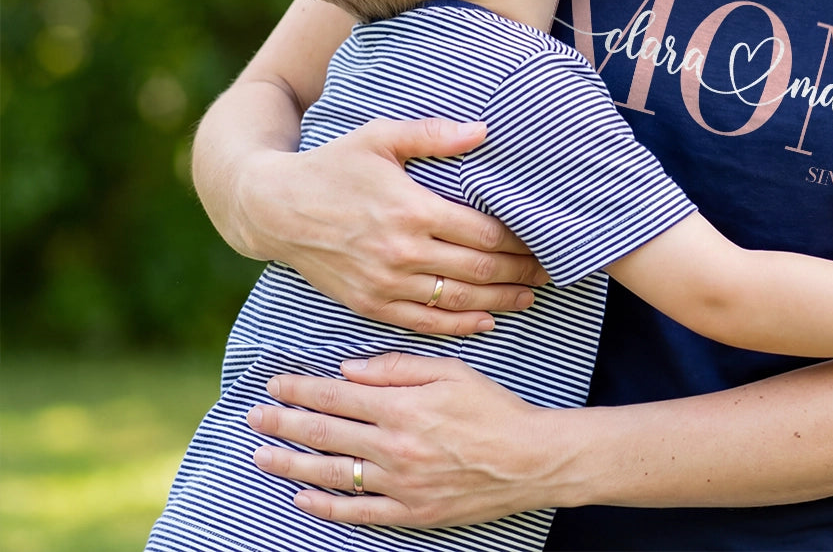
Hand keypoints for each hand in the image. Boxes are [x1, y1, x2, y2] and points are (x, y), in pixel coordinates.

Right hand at [240, 118, 548, 334]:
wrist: (275, 209)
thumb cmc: (333, 165)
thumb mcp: (380, 136)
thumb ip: (433, 134)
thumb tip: (483, 130)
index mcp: (411, 210)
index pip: (482, 233)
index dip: (519, 241)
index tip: (545, 239)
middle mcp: (401, 253)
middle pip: (477, 271)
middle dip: (519, 273)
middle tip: (551, 272)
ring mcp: (384, 284)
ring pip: (455, 302)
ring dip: (499, 302)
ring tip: (531, 298)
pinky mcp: (368, 304)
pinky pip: (423, 323)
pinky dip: (458, 326)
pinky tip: (485, 322)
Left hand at [247, 353, 561, 526]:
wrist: (528, 460)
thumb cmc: (493, 409)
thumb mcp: (451, 371)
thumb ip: (398, 368)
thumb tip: (349, 369)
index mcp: (403, 407)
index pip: (338, 395)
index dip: (302, 389)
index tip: (275, 384)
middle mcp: (393, 447)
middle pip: (326, 433)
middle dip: (284, 423)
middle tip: (254, 416)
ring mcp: (398, 484)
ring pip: (332, 474)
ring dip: (291, 463)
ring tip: (261, 456)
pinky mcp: (409, 513)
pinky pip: (356, 512)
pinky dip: (325, 507)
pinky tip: (302, 498)